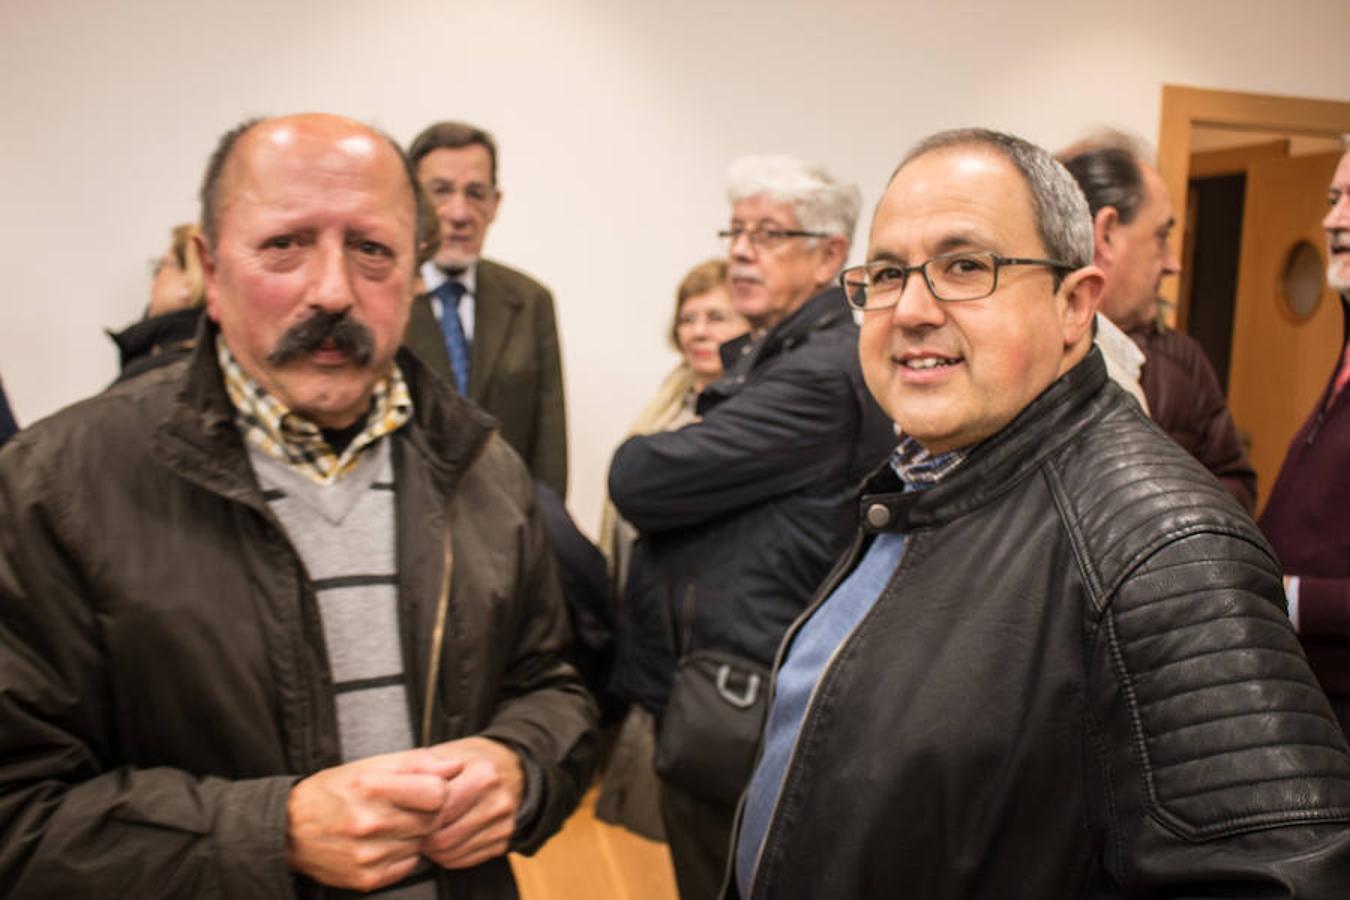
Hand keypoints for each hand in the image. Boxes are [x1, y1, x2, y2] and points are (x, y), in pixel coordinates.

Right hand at [286, 748, 462, 891]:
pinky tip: (381, 843)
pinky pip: (408, 866)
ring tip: (388, 824)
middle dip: (426, 812)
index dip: (438, 790)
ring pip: (422, 843)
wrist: (289, 830)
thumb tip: (457, 765)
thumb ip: (418, 762)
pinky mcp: (366, 879)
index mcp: (371, 786)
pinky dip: (401, 854)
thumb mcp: (371, 765)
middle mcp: (369, 822)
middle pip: (433, 820)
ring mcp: (367, 854)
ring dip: (413, 834)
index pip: (437, 793)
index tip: (426, 789)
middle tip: (404, 807)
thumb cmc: (335, 791)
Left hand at [420, 737, 524, 868]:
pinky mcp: (503, 843)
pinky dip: (447, 854)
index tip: (406, 809)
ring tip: (426, 829)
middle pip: (443, 839)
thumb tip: (407, 789)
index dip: (415, 814)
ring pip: (451, 854)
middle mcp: (498, 803)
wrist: (511, 766)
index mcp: (484, 776)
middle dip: (421, 836)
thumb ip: (422, 767)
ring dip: (432, 848)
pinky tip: (444, 835)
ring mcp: (504, 826)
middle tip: (411, 824)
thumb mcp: (445, 752)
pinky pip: (463, 861)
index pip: (438, 811)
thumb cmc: (469, 760)